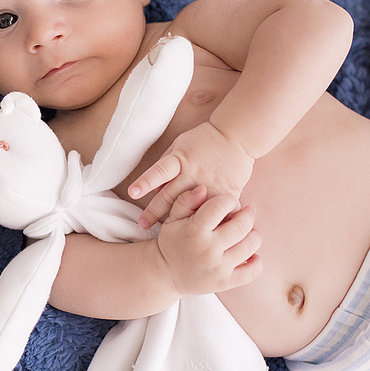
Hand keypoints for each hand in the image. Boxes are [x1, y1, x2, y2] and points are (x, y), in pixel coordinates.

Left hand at [128, 121, 254, 227]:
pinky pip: (215, 210)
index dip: (146, 181)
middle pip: (171, 195)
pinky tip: (200, 233)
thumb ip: (166, 165)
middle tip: (143, 224)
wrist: (236, 135)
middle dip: (154, 211)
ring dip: (179, 221)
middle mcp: (193, 172)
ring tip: (168, 235)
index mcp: (180, 159)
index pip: (160, 171)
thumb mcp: (180, 145)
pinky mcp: (226, 192)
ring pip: (192, 207)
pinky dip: (208, 221)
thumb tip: (154, 188)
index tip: (132, 193)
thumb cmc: (204, 140)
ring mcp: (210, 184)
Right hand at [155, 186, 261, 295]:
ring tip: (249, 231)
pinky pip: (252, 271)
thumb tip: (203, 188)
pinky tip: (251, 254)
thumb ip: (185, 201)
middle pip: (242, 226)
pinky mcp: (225, 282)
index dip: (229, 200)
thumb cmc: (172, 241)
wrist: (165, 275)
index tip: (228, 203)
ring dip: (255, 235)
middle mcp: (208, 249)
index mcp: (194, 231)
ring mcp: (218, 268)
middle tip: (247, 212)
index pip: (221, 206)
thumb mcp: (172, 219)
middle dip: (248, 215)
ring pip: (251, 246)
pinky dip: (257, 261)